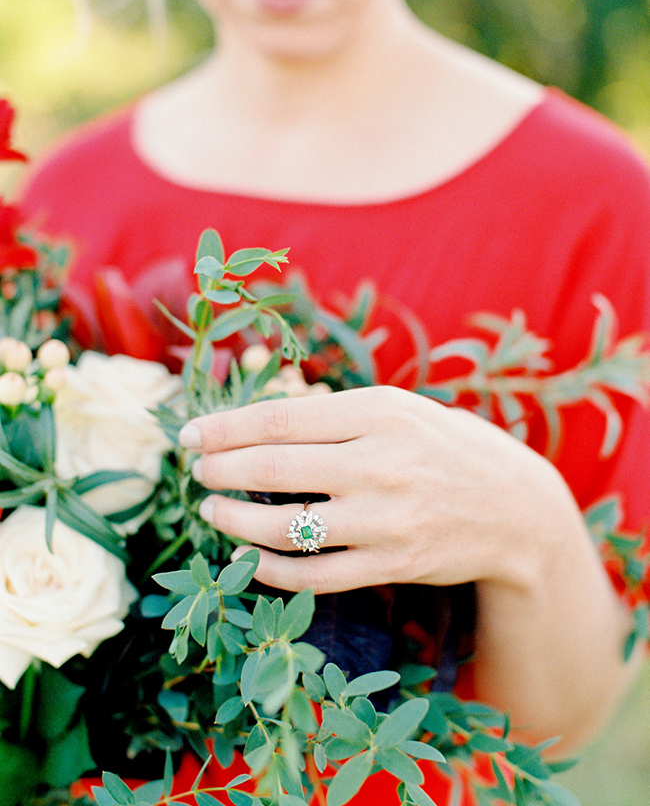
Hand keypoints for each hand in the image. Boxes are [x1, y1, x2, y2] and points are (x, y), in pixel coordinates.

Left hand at [181, 385, 575, 593]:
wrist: (516, 509)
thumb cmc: (446, 447)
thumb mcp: (400, 410)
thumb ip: (335, 415)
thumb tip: (257, 422)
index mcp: (380, 412)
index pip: (282, 418)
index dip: (227, 428)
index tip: (192, 435)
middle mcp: (381, 463)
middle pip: (274, 468)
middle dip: (220, 469)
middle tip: (197, 470)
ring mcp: (387, 519)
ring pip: (286, 527)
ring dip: (234, 520)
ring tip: (212, 509)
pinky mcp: (392, 564)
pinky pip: (314, 575)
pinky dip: (270, 569)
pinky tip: (248, 557)